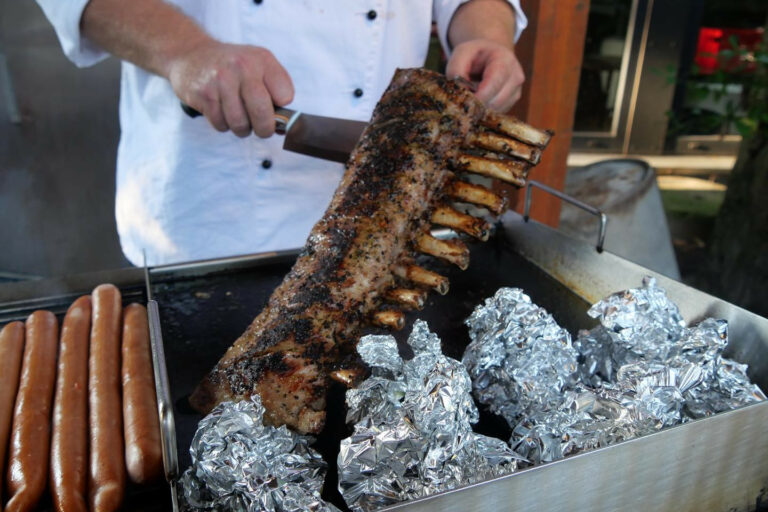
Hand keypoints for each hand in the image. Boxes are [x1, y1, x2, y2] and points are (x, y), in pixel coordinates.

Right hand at [167, 41, 293, 137]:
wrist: (192, 54)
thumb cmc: (233, 67)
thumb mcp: (259, 66)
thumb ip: (275, 92)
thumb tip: (285, 128)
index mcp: (262, 60)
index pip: (285, 96)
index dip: (281, 110)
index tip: (274, 110)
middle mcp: (242, 67)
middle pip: (263, 114)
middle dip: (264, 129)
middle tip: (261, 128)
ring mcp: (221, 80)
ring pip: (240, 124)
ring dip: (242, 129)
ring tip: (239, 117)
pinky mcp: (203, 94)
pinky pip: (221, 125)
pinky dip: (223, 125)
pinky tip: (222, 111)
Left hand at [445, 39, 524, 112]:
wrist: (489, 55)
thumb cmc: (474, 55)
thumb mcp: (461, 53)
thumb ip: (456, 70)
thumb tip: (459, 92)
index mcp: (505, 60)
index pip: (494, 84)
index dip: (478, 97)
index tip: (463, 102)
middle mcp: (516, 77)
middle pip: (496, 101)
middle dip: (476, 105)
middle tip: (462, 101)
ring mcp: (516, 92)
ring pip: (496, 111)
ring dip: (480, 109)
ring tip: (470, 97)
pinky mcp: (512, 103)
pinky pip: (496, 114)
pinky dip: (484, 111)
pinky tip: (477, 101)